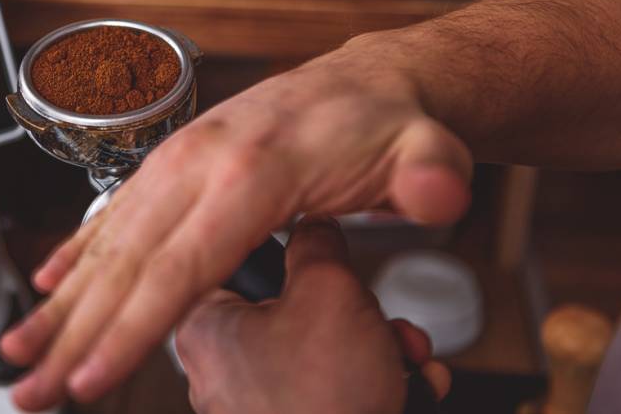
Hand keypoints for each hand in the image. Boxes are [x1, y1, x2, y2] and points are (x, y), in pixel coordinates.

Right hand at [0, 37, 471, 410]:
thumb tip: (435, 196)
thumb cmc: (385, 127)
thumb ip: (433, 177)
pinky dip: (77, 254)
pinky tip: (51, 286)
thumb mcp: (428, 150)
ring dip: (61, 304)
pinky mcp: (174, 167)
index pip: (180, 263)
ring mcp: (179, 161)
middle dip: (74, 334)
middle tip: (30, 391)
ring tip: (21, 353)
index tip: (92, 381)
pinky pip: (115, 214)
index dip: (132, 329)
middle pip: (125, 261)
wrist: (362, 83)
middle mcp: (198, 161)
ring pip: (106, 241)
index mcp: (251, 168)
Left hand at [176, 216, 450, 413]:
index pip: (242, 260)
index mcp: (207, 325)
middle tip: (380, 322)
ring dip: (382, 351)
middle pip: (299, 310)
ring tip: (406, 361)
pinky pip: (339, 396)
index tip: (326, 255)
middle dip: (362, 314)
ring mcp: (258, 410)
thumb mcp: (330, 291)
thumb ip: (319, 243)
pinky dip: (380, 390)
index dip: (296, 254)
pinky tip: (412, 392)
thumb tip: (314, 225)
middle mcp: (222, 369)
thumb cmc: (324, 403)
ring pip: (328, 354)